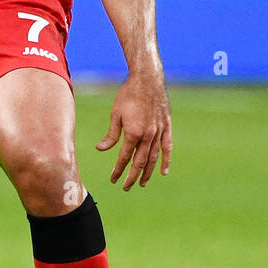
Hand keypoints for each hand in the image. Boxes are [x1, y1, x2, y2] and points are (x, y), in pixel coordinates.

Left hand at [96, 70, 171, 189]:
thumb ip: (111, 134)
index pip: (124, 158)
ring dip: (148, 173)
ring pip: (154, 158)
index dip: (118, 170)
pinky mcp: (166, 127)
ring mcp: (159, 132)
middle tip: (126, 187)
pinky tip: (163, 172)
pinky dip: (166, 160)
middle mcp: (148, 136)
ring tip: (142, 184)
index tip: (113, 179)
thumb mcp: (115, 114)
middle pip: (140, 162)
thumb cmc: (128, 95)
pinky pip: (167, 147)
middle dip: (132, 176)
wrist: (147, 80)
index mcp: (133, 133)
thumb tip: (101, 149)